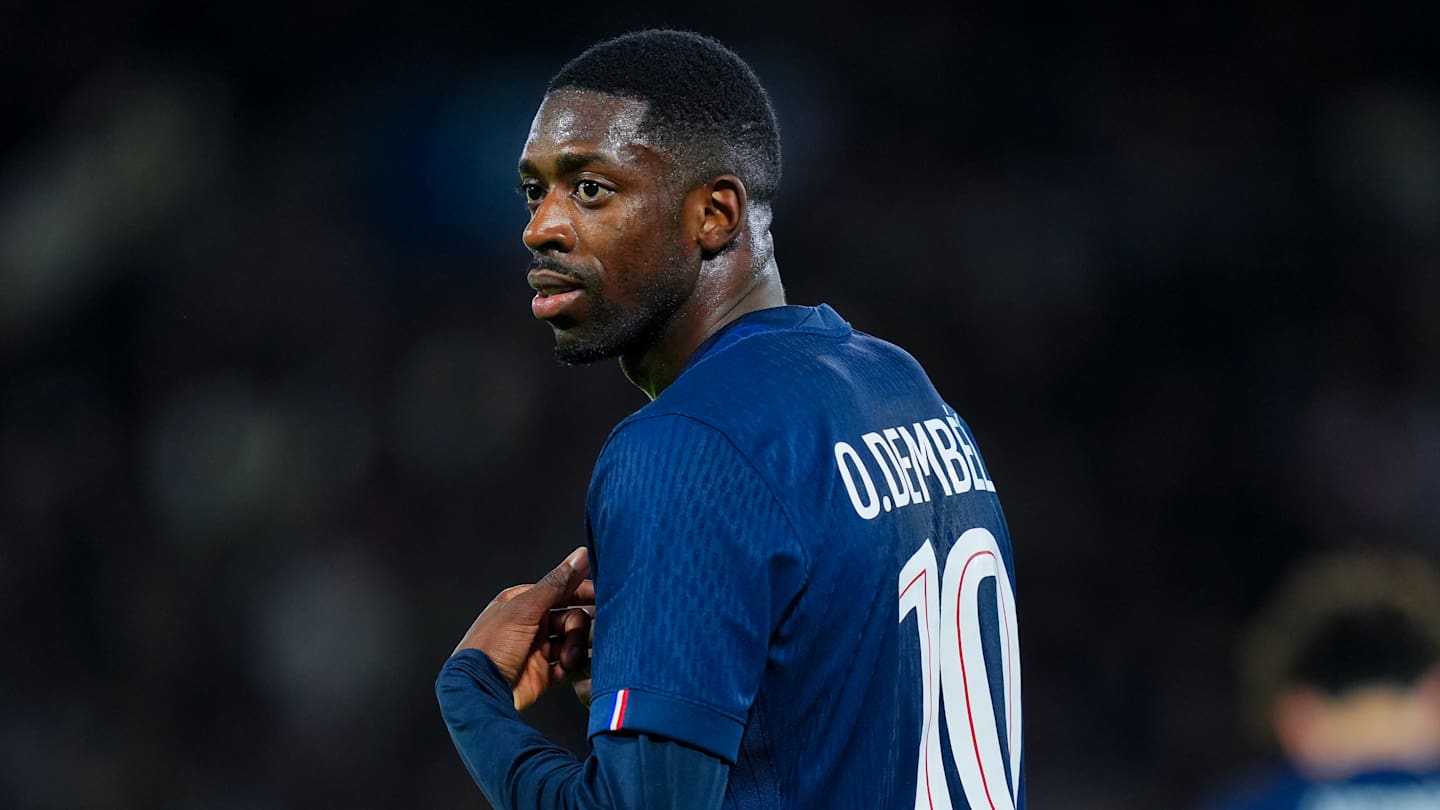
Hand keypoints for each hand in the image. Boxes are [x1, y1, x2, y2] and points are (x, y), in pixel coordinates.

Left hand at [453, 547, 593, 711]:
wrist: (478, 693)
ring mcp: (537, 650)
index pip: (561, 590)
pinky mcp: (543, 675)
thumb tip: (581, 555)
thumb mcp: (524, 609)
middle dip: (580, 624)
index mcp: (523, 602)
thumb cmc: (491, 646)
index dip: (583, 591)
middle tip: (581, 633)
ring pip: (572, 641)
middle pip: (571, 616)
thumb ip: (556, 584)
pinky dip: (576, 665)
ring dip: (577, 646)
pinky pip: (569, 666)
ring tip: (572, 656)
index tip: (605, 596)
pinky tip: (575, 665)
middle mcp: (531, 624)